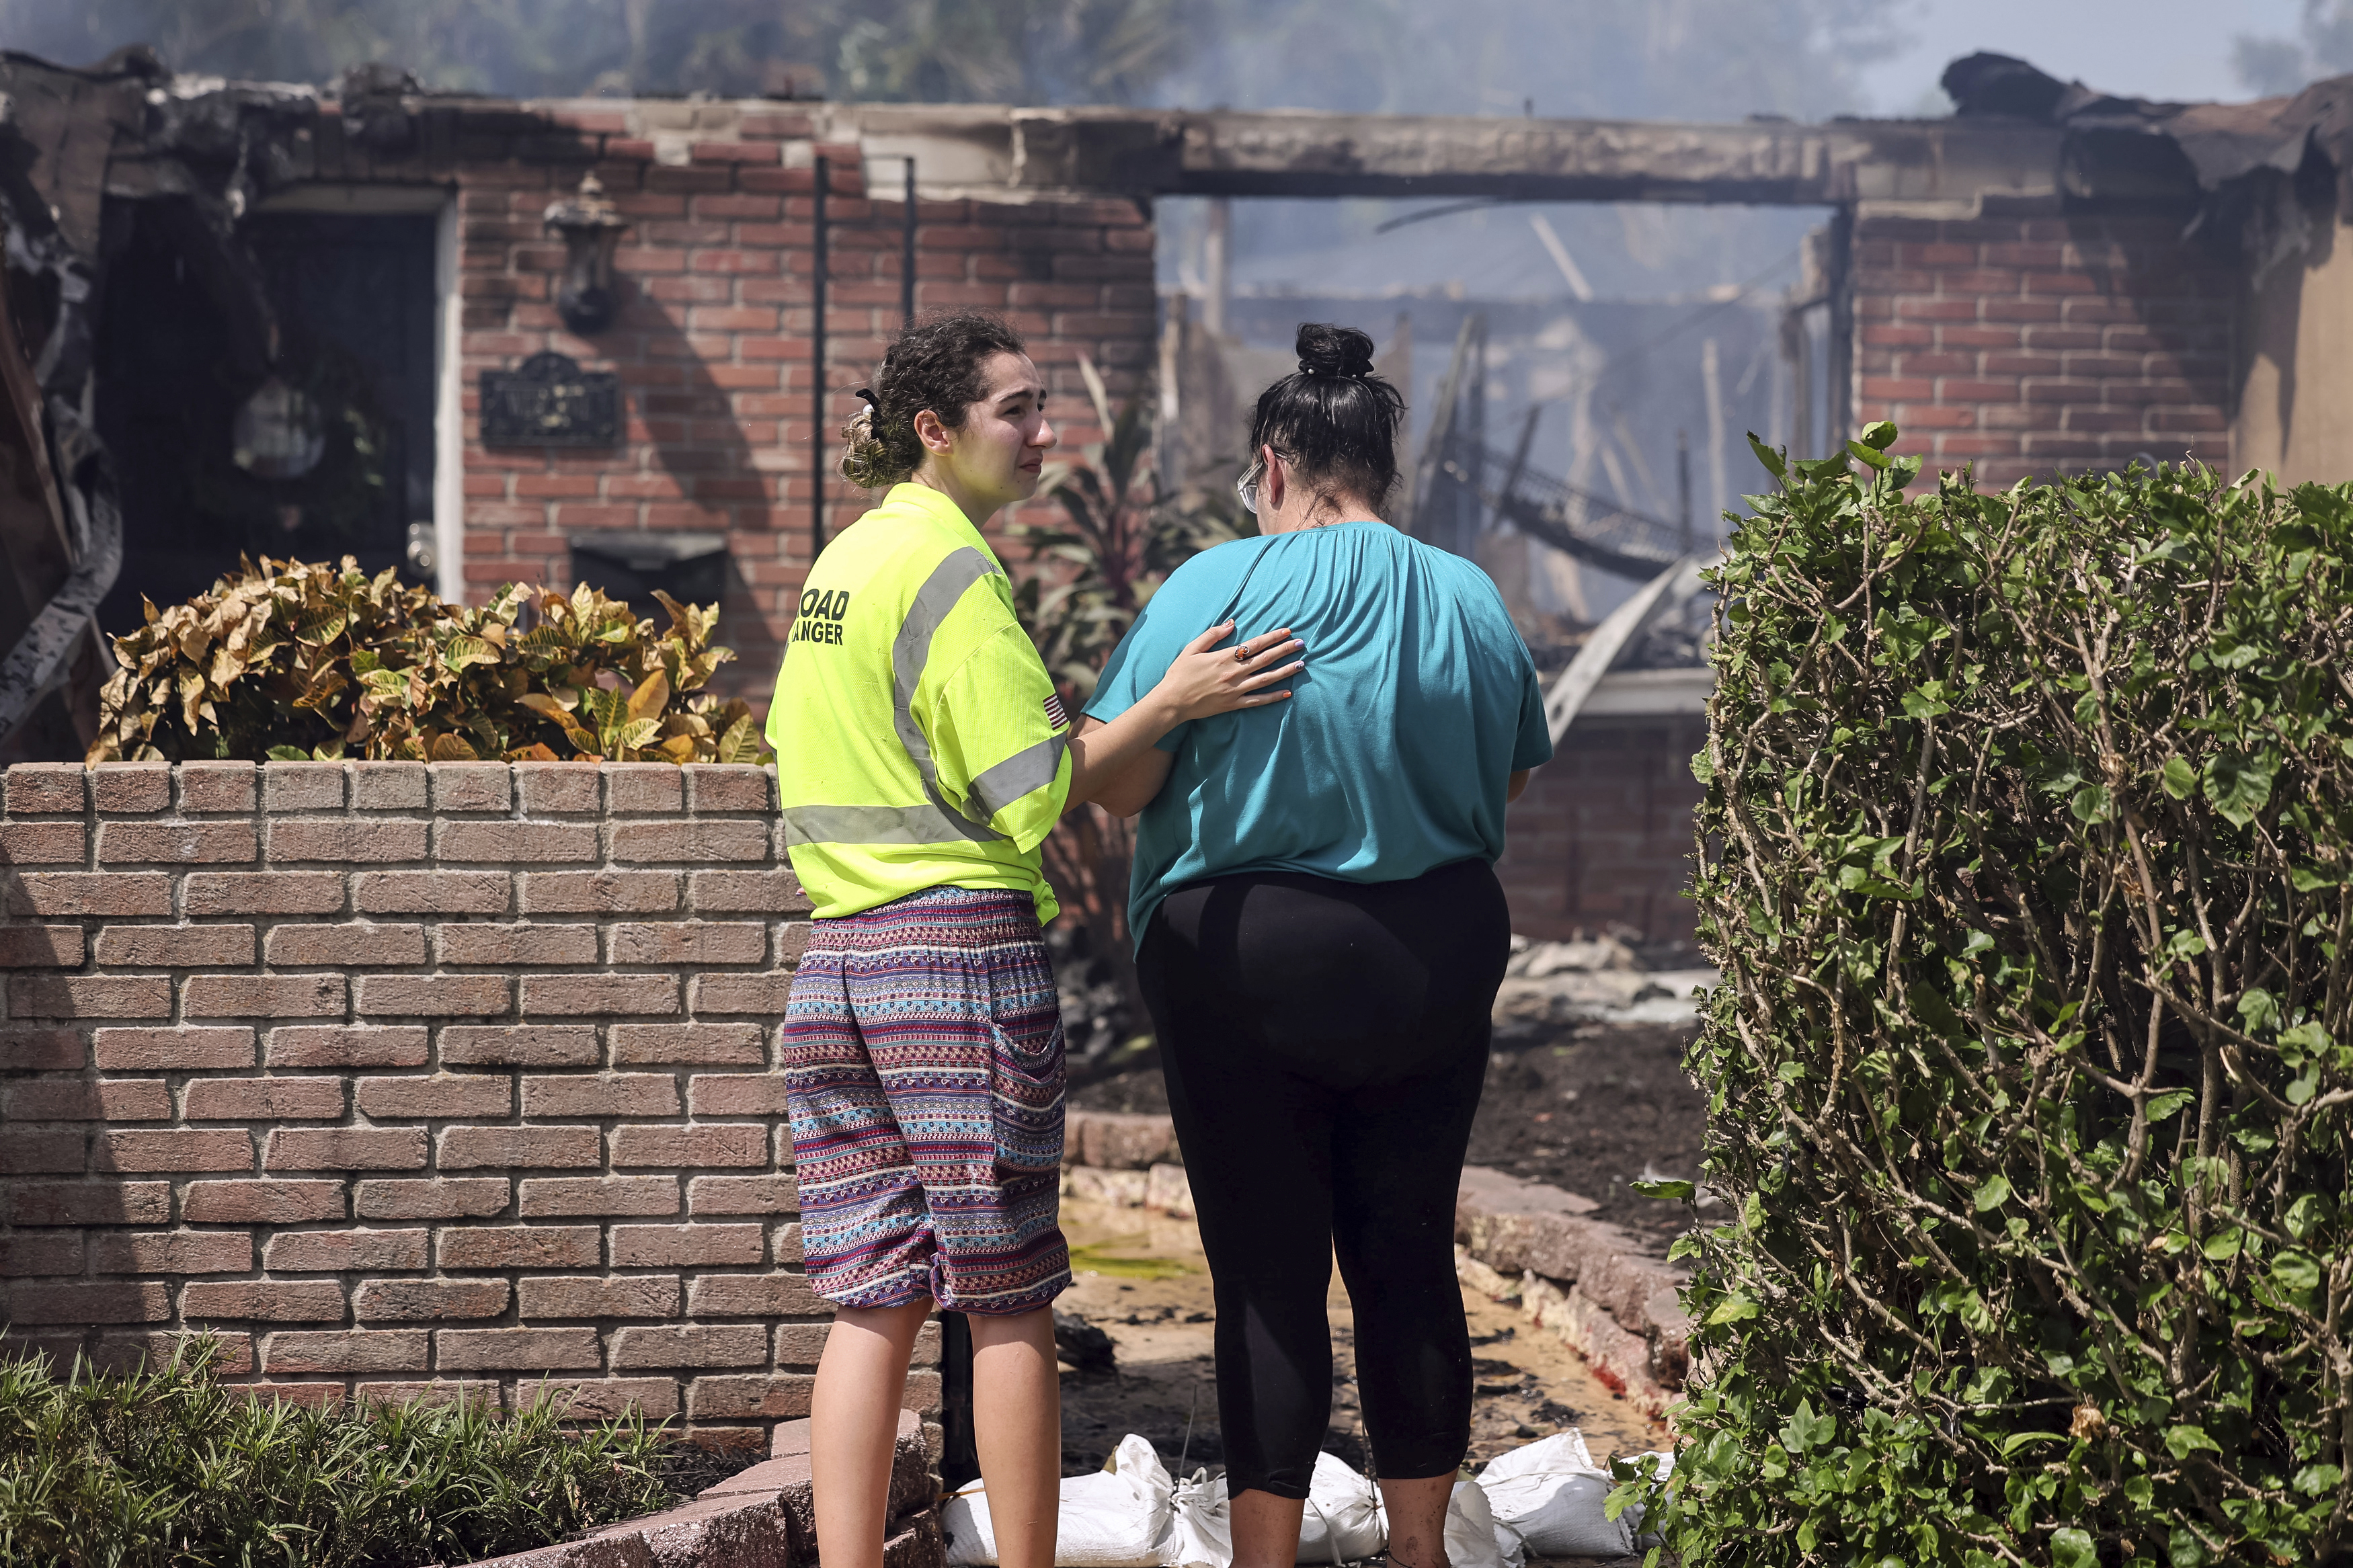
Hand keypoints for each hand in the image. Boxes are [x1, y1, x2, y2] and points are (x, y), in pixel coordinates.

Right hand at [1151, 620, 1302, 722]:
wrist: (1172, 701)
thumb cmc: (1180, 673)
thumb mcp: (1192, 648)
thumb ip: (1213, 634)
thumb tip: (1233, 623)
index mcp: (1224, 657)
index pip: (1255, 644)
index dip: (1273, 637)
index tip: (1287, 631)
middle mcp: (1233, 673)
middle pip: (1265, 659)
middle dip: (1285, 650)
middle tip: (1302, 644)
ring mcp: (1235, 690)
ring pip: (1266, 679)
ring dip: (1285, 671)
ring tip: (1301, 664)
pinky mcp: (1234, 705)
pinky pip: (1258, 701)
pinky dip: (1274, 697)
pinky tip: (1288, 692)